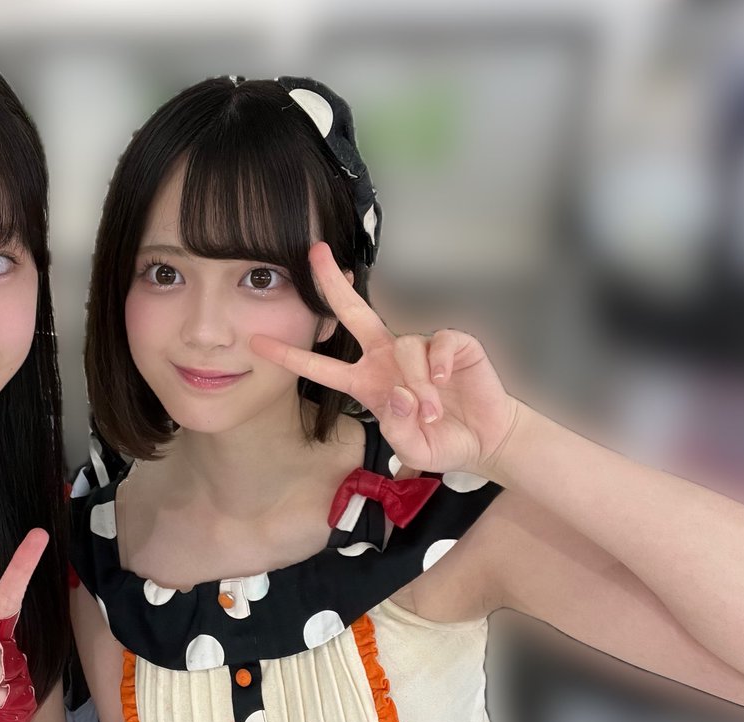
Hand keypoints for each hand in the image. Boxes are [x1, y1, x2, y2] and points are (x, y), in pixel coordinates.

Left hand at [249, 242, 519, 476]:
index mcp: (367, 382)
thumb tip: (400, 392)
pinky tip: (446, 382)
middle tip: (313, 253)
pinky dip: (440, 364)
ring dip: (417, 384)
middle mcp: (386, 357)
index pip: (321, 366)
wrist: (485, 440)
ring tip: (432, 411)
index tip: (258, 343)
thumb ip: (398, 426)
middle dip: (332, 283)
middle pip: (353, 312)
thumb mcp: (412, 447)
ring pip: (404, 348)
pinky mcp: (452, 344)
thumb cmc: (442, 441)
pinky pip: (438, 342)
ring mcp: (419, 348)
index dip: (291, 356)